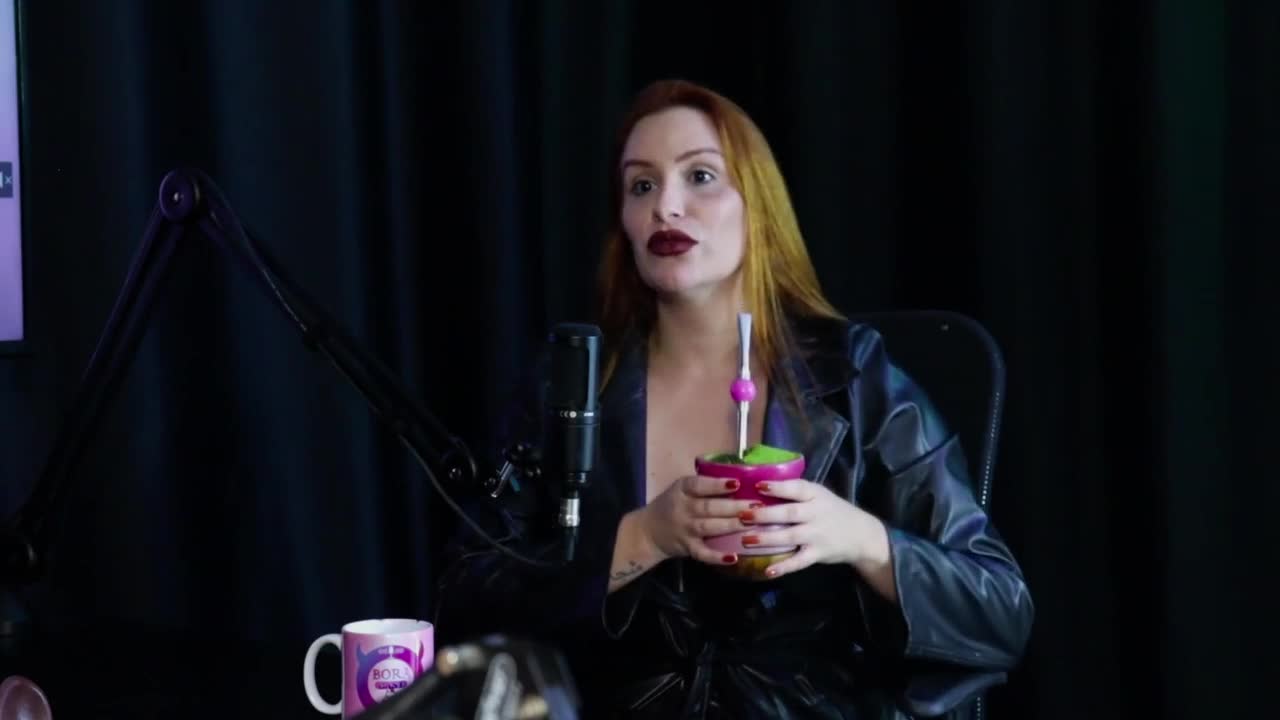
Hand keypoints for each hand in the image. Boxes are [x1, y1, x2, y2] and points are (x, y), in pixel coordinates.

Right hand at [637, 476, 759, 566]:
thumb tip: (740, 476)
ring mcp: (685, 530)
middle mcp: (683, 509)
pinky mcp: (688, 548)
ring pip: (710, 528)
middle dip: (734, 507)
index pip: (699, 485)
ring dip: (731, 526)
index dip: (717, 485)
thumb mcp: (682, 489)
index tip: (737, 483)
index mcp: (682, 490)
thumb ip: (704, 484)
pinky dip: (718, 557)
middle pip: (709, 507)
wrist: (649, 531)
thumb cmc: (672, 505)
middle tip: (756, 506)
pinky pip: (703, 553)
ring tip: (752, 523)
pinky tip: (734, 557)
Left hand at [740, 479, 887, 577]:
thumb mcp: (819, 494)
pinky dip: (784, 567)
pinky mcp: (818, 554)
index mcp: (815, 494)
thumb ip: (795, 491)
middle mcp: (816, 513)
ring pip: (790, 537)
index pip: (796, 488)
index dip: (777, 487)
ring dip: (767, 539)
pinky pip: (799, 561)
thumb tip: (759, 484)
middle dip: (765, 514)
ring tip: (746, 540)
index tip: (757, 485)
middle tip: (743, 515)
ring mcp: (817, 535)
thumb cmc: (832, 510)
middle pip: (789, 513)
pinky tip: (768, 570)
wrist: (861, 534)